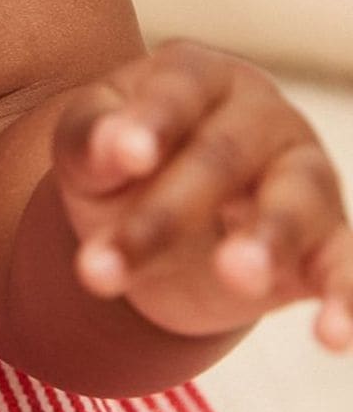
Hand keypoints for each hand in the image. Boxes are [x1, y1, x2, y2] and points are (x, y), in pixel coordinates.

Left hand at [54, 41, 352, 354]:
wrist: (160, 228)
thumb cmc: (120, 171)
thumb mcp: (85, 151)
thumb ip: (90, 139)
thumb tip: (110, 147)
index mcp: (197, 76)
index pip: (179, 90)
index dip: (151, 123)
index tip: (125, 158)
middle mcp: (262, 116)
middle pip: (223, 157)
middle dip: (164, 217)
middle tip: (105, 272)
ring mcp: (304, 174)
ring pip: (297, 200)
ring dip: (268, 238)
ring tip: (236, 275)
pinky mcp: (328, 239)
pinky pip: (347, 264)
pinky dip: (347, 298)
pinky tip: (333, 335)